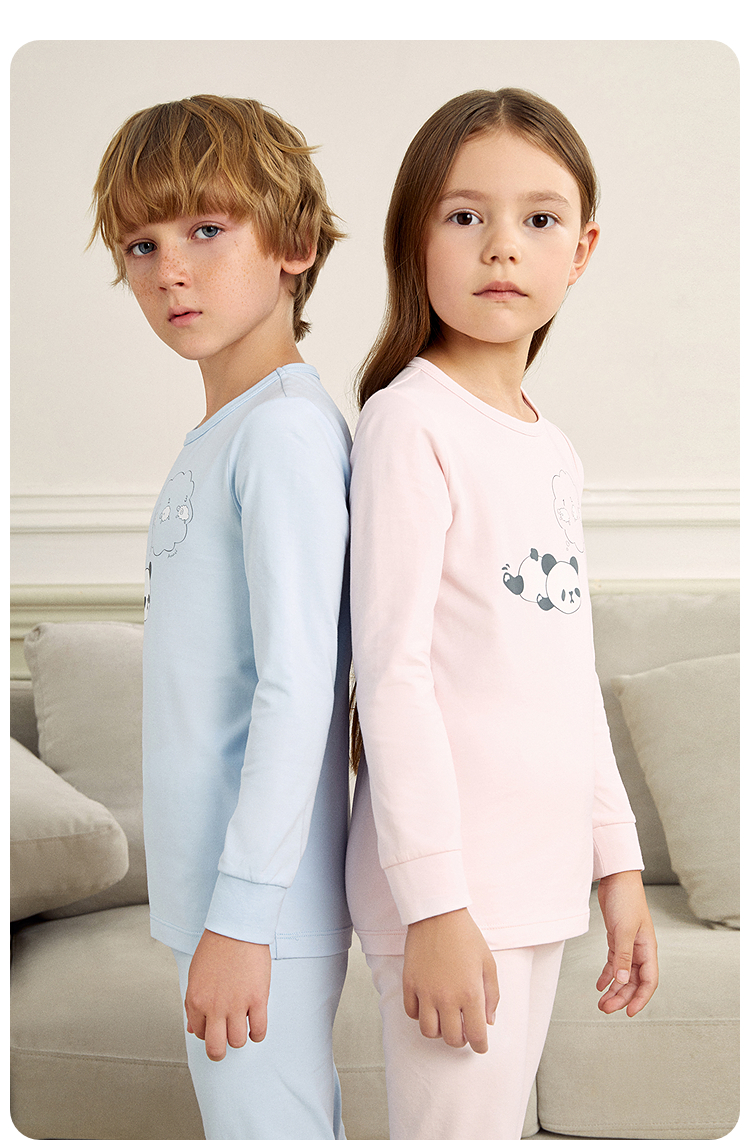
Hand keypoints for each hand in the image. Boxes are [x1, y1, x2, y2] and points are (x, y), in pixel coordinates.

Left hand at [185, 929, 271, 1060]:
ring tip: (242, 1025)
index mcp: (196, 1001)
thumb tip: (193, 1028)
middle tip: (225, 1043)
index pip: (199, 1033)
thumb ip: (193, 1004)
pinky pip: (259, 1030)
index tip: (214, 1025)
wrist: (236, 928)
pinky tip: (256, 1025)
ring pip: (238, 1041)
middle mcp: (215, 1007)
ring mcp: (237, 1004)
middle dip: (220, 1051)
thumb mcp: (195, 976)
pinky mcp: (257, 999)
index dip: (208, 1031)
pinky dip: (258, 1033)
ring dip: (240, 1037)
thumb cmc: (216, 947)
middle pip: (216, 1048)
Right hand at [403, 908, 498, 1053]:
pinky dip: (420, 1015)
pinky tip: (428, 1006)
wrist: (438, 915)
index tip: (481, 1045)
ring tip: (445, 1020)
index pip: (476, 1035)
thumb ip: (492, 996)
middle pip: (452, 1039)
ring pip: (429, 1032)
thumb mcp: (488, 964)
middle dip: (461, 1040)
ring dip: (439, 1031)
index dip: (481, 1046)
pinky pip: (411, 1013)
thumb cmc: (467, 937)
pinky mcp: (409, 983)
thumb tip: (488, 1021)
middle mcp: (447, 997)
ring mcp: (425, 992)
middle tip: (464, 1030)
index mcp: (470, 993)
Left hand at [596, 870, 657, 1016]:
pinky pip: (614, 963)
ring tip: (602, 1002)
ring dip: (614, 989)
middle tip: (606, 1008)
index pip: (649, 981)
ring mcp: (628, 945)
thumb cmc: (626, 900)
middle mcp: (640, 950)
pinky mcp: (617, 939)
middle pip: (633, 981)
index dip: (640, 999)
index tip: (629, 1012)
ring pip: (623, 975)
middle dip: (622, 997)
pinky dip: (608, 975)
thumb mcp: (624, 930)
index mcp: (648, 949)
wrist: (617, 879)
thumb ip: (623, 956)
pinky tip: (600, 985)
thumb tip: (622, 981)